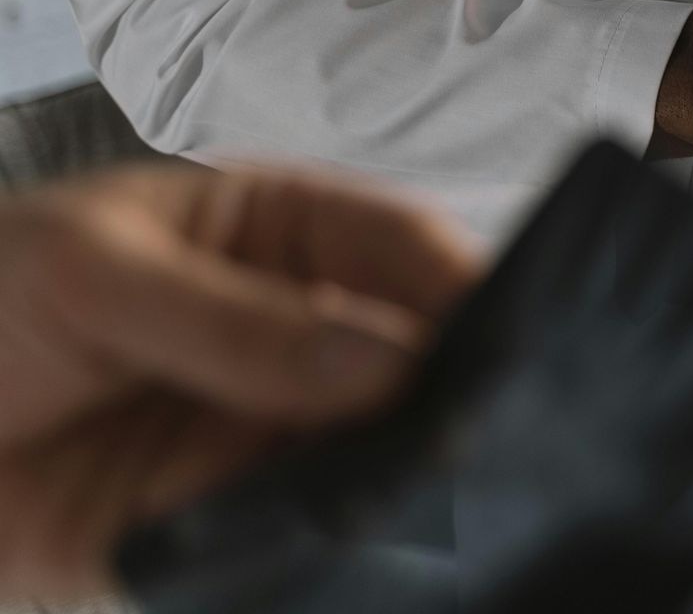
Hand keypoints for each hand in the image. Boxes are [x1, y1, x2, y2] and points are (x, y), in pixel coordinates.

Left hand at [0, 162, 480, 603]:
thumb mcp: (95, 274)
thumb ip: (236, 320)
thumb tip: (388, 357)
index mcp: (290, 237)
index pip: (408, 250)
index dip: (467, 287)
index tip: (509, 335)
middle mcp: (307, 336)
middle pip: (417, 360)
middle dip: (455, 390)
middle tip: (482, 425)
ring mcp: (276, 436)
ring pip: (377, 455)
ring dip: (403, 475)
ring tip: (429, 488)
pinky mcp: (235, 530)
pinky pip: (308, 537)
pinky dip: (338, 543)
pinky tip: (360, 542)